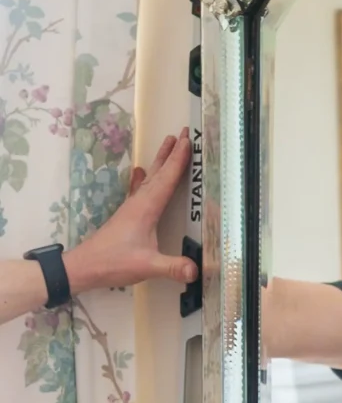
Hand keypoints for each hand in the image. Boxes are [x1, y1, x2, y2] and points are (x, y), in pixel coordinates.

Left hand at [64, 128, 197, 293]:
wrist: (83, 267)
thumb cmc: (113, 263)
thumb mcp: (146, 265)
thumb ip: (172, 267)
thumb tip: (196, 270)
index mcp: (146, 208)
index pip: (167, 179)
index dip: (179, 160)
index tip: (189, 141)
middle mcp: (140, 202)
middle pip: (159, 172)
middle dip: (173, 152)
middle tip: (185, 133)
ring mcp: (133, 207)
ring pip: (151, 177)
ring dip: (161, 160)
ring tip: (170, 142)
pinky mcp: (128, 214)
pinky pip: (141, 188)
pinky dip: (144, 177)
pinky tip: (140, 171)